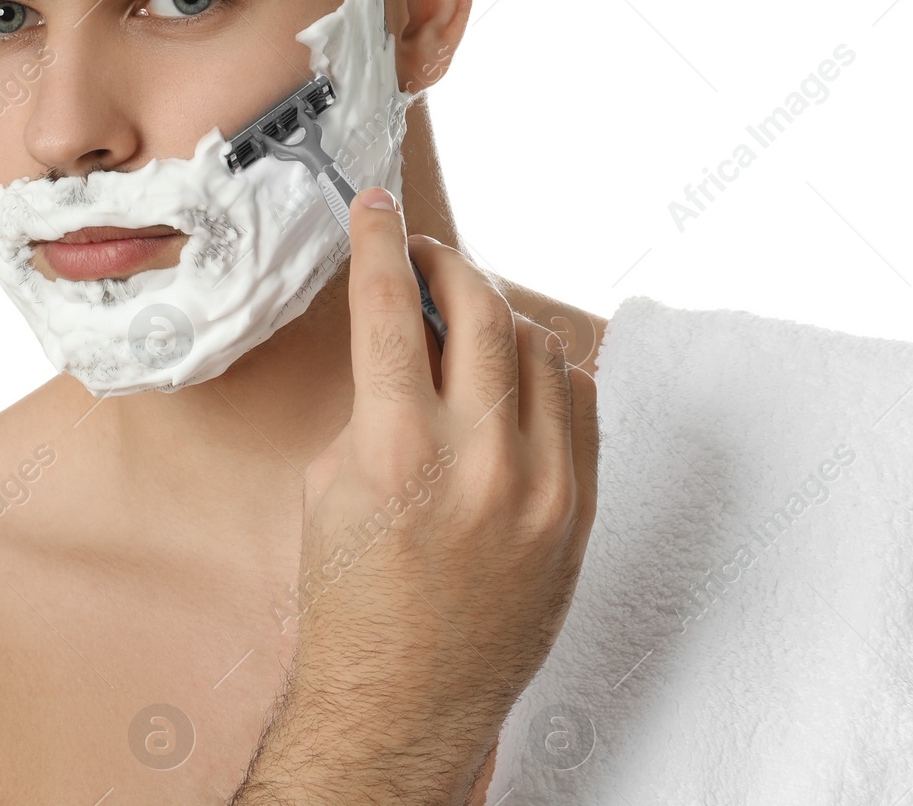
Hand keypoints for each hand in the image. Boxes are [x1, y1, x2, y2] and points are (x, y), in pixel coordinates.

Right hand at [238, 186, 599, 803]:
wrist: (403, 703)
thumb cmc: (351, 602)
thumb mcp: (332, 483)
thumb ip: (376, 398)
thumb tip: (410, 335)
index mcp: (398, 450)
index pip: (393, 307)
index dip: (380, 242)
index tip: (377, 209)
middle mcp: (480, 461)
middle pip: (482, 308)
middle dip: (447, 263)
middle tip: (424, 255)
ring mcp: (544, 488)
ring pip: (541, 346)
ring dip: (500, 313)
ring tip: (468, 317)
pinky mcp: (581, 513)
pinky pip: (580, 403)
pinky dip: (548, 371)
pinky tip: (518, 372)